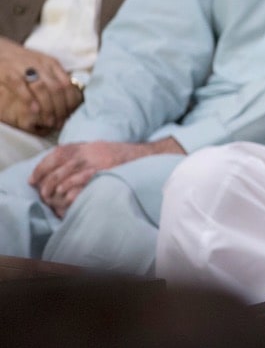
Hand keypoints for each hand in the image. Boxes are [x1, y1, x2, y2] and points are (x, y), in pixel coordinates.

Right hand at [0, 38, 80, 131]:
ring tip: (49, 121)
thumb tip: (70, 99)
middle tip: (59, 123)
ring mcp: (24, 67)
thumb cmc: (21, 61)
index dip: (70, 102)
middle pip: (57, 88)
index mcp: (52, 63)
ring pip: (42, 88)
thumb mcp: (42, 66)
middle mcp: (41, 64)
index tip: (70, 115)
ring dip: (47, 107)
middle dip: (60, 108)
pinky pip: (20, 86)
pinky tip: (33, 111)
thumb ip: (54, 78)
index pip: (67, 84)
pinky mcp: (8, 71)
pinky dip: (28, 99)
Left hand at [29, 137, 183, 216]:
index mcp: (86, 145)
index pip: (56, 154)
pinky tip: (66, 202)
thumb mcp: (99, 149)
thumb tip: (58, 167)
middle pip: (57, 169)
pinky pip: (80, 187)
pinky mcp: (104, 175)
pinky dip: (70, 195)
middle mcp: (89, 152)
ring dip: (56, 192)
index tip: (33, 180)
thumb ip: (80, 154)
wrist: (147, 158)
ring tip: (53, 202)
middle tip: (43, 196)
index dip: (41, 167)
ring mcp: (97, 163)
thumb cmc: (122, 157)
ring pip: (65, 179)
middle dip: (46, 184)